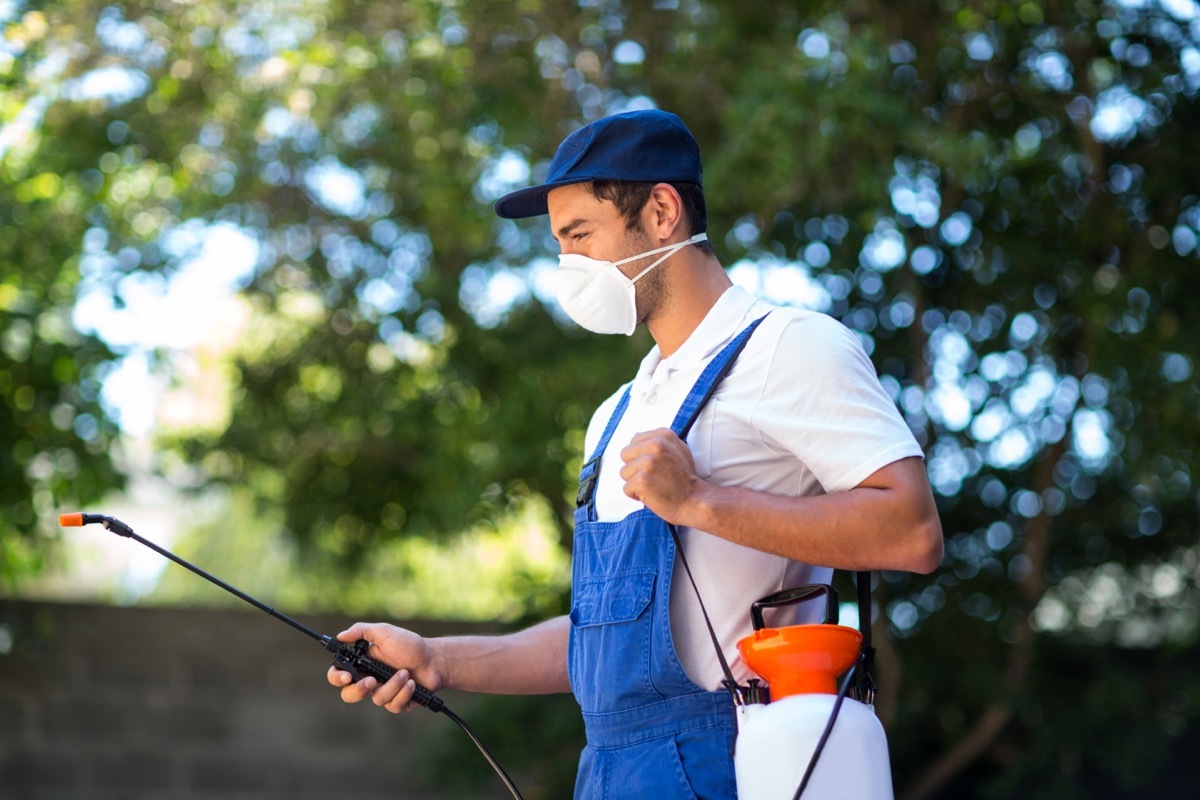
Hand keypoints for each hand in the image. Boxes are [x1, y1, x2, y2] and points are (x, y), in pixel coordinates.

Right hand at [325, 622, 441, 713]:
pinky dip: (404, 693)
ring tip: (406, 673)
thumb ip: (361, 631)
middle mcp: (370, 680)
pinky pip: (393, 705)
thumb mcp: (384, 632)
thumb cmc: (409, 645)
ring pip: (377, 699)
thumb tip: (340, 635)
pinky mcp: (397, 702)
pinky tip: (412, 684)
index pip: (339, 674)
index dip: (337, 678)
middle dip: (359, 690)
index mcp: (362, 664)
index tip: (346, 676)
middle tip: (372, 681)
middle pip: (349, 695)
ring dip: (393, 685)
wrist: (434, 659)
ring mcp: (384, 692)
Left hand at [618, 428, 706, 523]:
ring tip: (654, 486)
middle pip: (625, 455)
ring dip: (636, 483)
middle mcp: (655, 445)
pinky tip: (651, 495)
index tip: (656, 466)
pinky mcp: (642, 480)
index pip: (634, 442)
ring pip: (624, 472)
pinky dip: (636, 495)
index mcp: (662, 435)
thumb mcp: (679, 450)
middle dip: (635, 468)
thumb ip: (658, 441)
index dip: (641, 457)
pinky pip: (626, 488)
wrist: (694, 500)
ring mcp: (648, 462)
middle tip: (654, 477)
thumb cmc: (686, 478)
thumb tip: (635, 435)